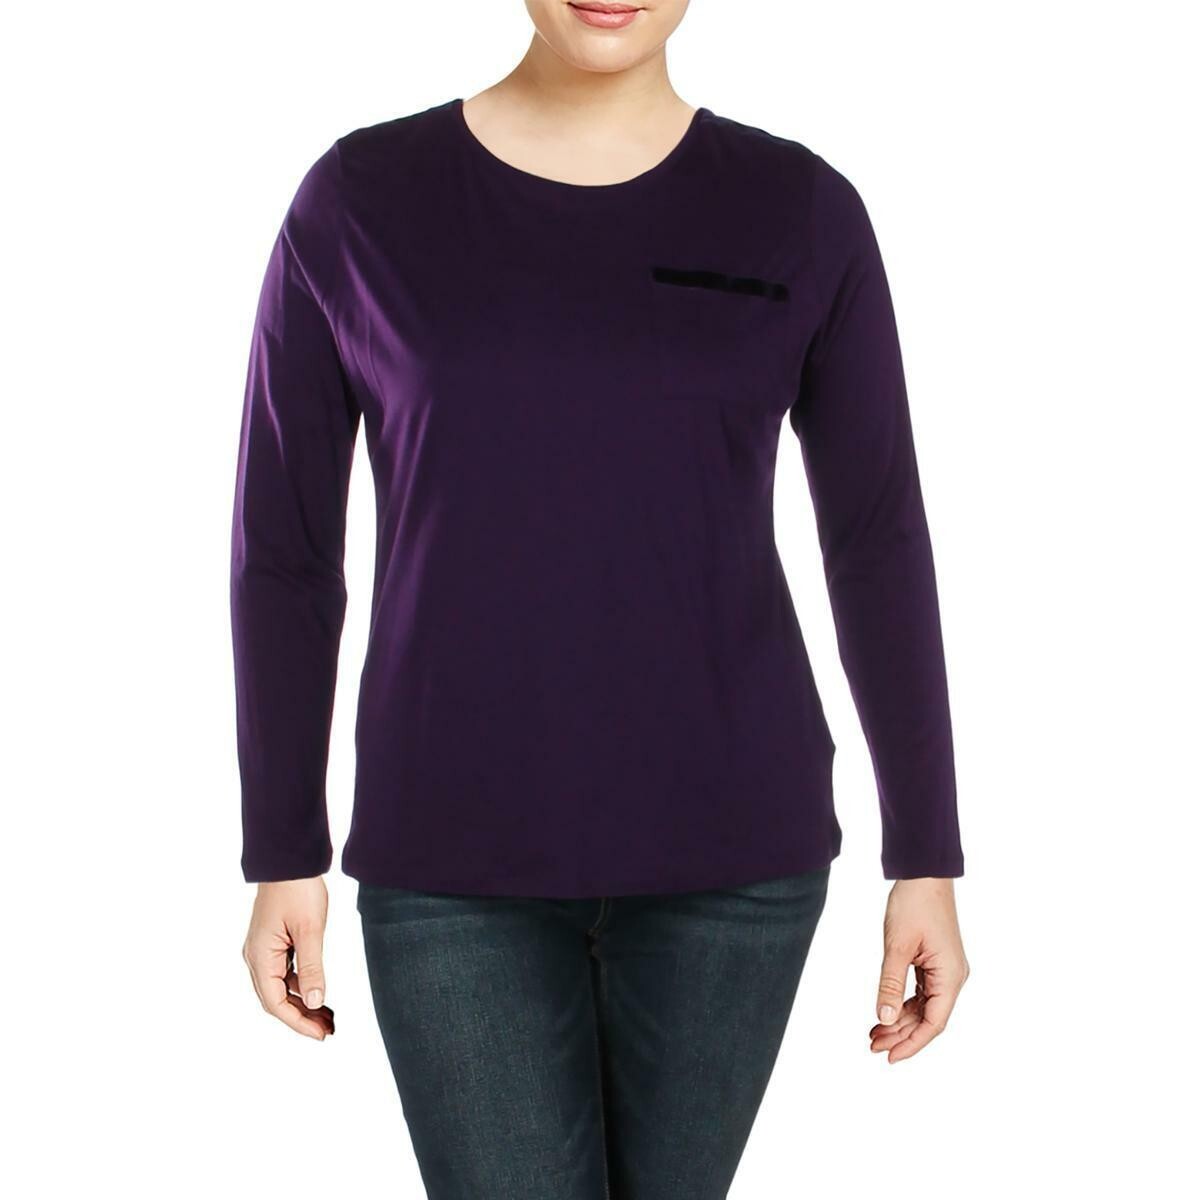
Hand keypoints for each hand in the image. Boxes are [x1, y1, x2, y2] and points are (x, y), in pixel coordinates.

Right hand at [243, 877, 335, 1039]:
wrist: (290, 859)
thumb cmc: (298, 889)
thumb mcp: (310, 930)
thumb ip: (313, 968)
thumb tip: (316, 1002)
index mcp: (260, 956)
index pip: (275, 1003)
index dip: (298, 1022)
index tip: (320, 1035)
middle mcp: (256, 956)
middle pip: (275, 999)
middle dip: (301, 1017)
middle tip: (327, 1031)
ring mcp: (263, 949)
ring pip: (280, 987)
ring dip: (302, 1003)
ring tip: (327, 1017)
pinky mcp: (272, 942)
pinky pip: (284, 972)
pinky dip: (301, 985)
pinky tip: (318, 991)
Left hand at [870, 877, 967, 1061]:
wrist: (924, 874)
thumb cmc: (914, 904)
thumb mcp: (897, 946)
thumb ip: (891, 983)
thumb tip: (885, 1019)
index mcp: (951, 977)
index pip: (933, 1024)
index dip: (912, 1043)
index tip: (889, 1057)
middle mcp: (953, 977)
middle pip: (928, 1018)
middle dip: (900, 1034)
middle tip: (872, 1046)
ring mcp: (945, 970)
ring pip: (923, 1006)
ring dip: (900, 1021)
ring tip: (874, 1034)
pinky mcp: (935, 962)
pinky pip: (921, 992)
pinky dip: (903, 1004)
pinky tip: (885, 1012)